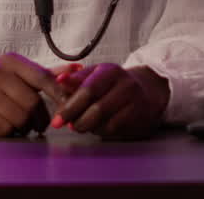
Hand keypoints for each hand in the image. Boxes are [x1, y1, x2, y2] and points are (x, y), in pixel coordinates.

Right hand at [0, 53, 66, 136]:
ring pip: (19, 118)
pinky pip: (4, 129)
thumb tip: (78, 70)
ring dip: (25, 126)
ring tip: (21, 123)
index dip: (59, 95)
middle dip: (40, 118)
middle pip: (32, 104)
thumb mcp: (18, 71)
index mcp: (10, 61)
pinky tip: (5, 125)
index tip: (68, 107)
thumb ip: (47, 74)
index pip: (42, 78)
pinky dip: (9, 131)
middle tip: (40, 123)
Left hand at [52, 63, 169, 138]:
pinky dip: (100, 131)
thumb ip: (76, 79)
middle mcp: (125, 85)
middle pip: (97, 109)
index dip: (70, 106)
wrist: (146, 89)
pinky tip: (96, 127)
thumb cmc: (113, 83)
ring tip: (80, 124)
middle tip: (68, 125)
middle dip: (78, 120)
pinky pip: (114, 130)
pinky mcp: (139, 117)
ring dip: (88, 127)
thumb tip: (59, 80)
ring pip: (105, 122)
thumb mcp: (95, 74)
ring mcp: (135, 102)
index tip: (57, 119)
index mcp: (110, 71)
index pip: (88, 90)